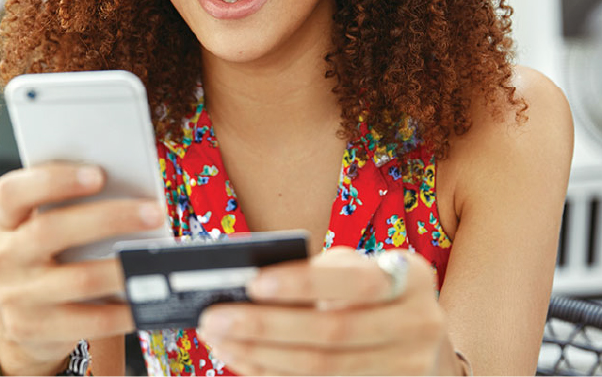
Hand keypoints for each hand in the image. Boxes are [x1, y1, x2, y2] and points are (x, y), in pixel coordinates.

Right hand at [0, 162, 165, 374]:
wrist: (24, 318)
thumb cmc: (45, 256)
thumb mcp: (42, 226)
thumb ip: (71, 207)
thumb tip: (130, 196)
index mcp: (4, 219)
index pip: (13, 192)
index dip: (54, 181)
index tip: (98, 174)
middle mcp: (3, 255)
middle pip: (51, 231)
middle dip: (108, 218)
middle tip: (152, 213)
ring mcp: (16, 296)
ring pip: (78, 279)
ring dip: (122, 268)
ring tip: (153, 259)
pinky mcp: (34, 329)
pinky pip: (88, 321)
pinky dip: (122, 311)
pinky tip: (143, 299)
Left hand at [197, 248, 460, 374]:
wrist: (417, 334)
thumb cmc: (368, 288)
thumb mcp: (356, 268)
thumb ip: (318, 273)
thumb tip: (247, 290)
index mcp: (412, 279)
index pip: (355, 280)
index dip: (304, 283)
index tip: (253, 282)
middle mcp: (419, 326)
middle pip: (332, 333)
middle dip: (266, 326)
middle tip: (214, 318)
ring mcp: (408, 368)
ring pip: (323, 369)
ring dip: (261, 356)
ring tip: (219, 341)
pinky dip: (274, 374)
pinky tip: (244, 360)